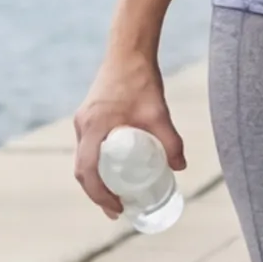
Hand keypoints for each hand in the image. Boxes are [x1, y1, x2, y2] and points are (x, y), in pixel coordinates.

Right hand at [73, 51, 184, 217]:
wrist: (128, 51)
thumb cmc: (141, 81)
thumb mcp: (159, 113)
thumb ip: (171, 141)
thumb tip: (180, 167)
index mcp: (93, 128)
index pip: (88, 172)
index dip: (100, 195)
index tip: (117, 208)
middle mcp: (83, 126)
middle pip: (82, 170)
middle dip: (96, 194)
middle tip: (117, 210)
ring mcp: (83, 120)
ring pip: (83, 159)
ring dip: (94, 180)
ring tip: (114, 196)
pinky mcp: (88, 115)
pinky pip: (87, 147)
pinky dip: (95, 164)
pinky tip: (111, 171)